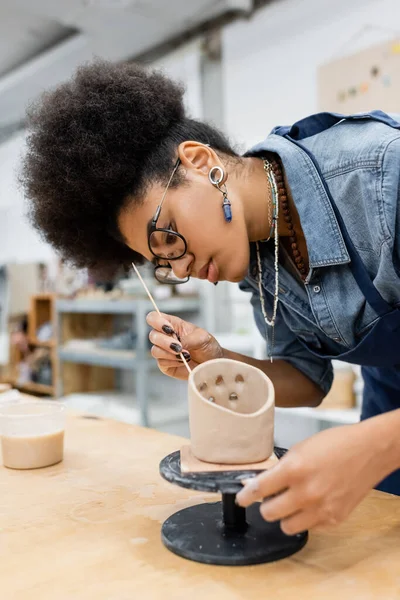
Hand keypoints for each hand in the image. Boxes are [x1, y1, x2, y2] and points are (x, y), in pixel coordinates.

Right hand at [146, 311, 222, 379]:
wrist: (211, 363)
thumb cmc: (207, 346)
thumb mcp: (203, 337)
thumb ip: (189, 339)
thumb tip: (179, 344)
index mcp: (172, 325)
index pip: (154, 318)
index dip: (157, 321)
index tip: (169, 329)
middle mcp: (165, 337)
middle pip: (152, 335)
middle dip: (165, 342)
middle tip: (179, 347)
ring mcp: (164, 351)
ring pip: (155, 350)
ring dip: (170, 353)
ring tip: (186, 355)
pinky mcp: (165, 364)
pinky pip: (161, 363)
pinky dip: (173, 362)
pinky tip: (183, 361)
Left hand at [236, 422, 390, 534]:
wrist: (368, 451)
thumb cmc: (334, 444)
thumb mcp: (300, 448)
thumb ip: (280, 467)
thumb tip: (260, 482)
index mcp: (294, 469)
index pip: (259, 490)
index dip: (245, 496)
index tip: (240, 499)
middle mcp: (306, 493)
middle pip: (269, 513)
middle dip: (266, 505)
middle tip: (270, 498)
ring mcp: (321, 509)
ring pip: (287, 526)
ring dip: (285, 516)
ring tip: (291, 503)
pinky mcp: (334, 519)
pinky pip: (309, 527)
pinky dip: (306, 518)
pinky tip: (313, 503)